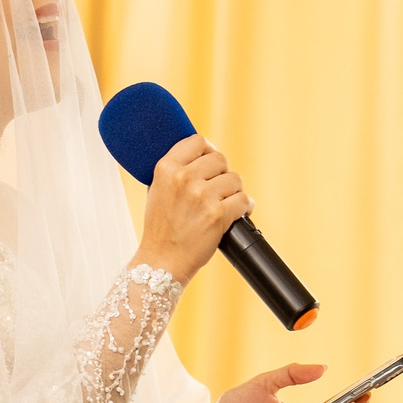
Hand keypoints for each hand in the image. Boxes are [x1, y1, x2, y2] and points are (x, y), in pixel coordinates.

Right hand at [131, 133, 249, 284]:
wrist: (162, 261)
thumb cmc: (161, 228)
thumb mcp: (157, 189)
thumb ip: (175, 169)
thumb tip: (200, 153)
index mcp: (166, 168)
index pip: (197, 142)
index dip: (208, 151)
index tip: (211, 163)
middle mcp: (183, 178)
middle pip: (220, 159)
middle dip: (222, 173)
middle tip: (219, 189)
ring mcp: (201, 196)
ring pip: (235, 179)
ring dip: (235, 191)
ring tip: (226, 203)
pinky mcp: (217, 215)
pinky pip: (244, 200)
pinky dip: (245, 207)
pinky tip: (238, 213)